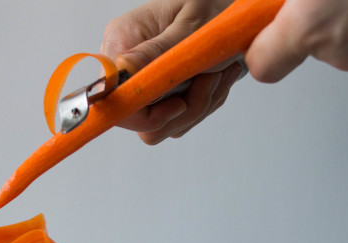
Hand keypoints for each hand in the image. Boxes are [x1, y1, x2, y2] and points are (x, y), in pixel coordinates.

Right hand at [101, 0, 244, 144]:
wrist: (234, 12)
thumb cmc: (214, 6)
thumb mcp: (190, 25)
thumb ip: (157, 51)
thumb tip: (122, 68)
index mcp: (122, 41)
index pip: (113, 98)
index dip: (143, 114)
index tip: (180, 104)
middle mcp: (127, 66)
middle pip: (139, 120)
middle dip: (182, 111)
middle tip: (212, 80)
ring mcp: (143, 84)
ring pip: (163, 125)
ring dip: (199, 106)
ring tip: (220, 73)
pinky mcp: (161, 96)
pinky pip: (178, 121)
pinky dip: (204, 105)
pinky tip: (217, 78)